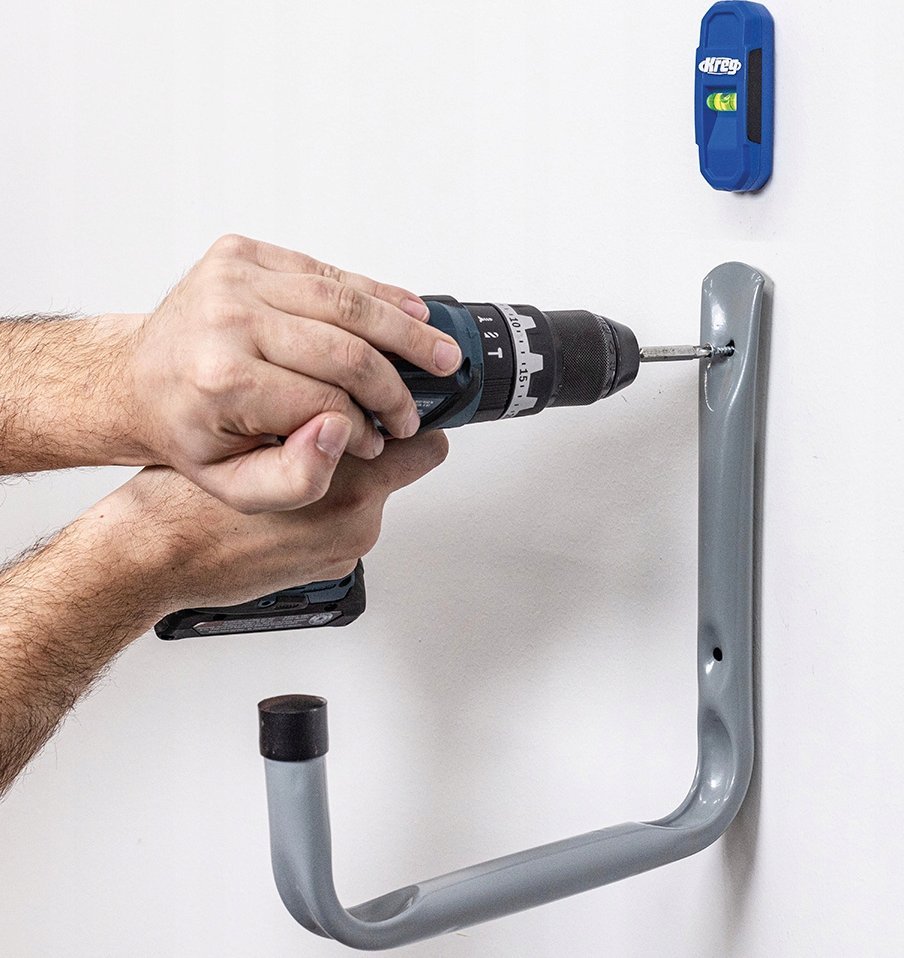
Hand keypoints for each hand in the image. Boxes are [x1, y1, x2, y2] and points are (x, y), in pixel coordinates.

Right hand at [85, 430, 448, 611]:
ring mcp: (346, 550)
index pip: (428, 445)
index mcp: (351, 481)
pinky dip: (331, 510)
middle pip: (402, 469)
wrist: (159, 554)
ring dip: (349, 477)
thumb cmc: (195, 494)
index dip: (414, 421)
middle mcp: (358, 520)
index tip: (397, 407)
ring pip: (374, 495)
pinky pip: (349, 525)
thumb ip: (323, 416)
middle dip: (377, 446)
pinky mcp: (333, 569)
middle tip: (336, 428)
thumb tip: (364, 398)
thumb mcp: (261, 431)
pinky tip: (291, 502)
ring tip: (299, 463)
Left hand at [127, 234, 461, 513]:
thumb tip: (344, 434)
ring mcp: (234, 278)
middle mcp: (227, 319)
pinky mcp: (244, 253)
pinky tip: (406, 310)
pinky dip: (374, 292)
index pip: (327, 402)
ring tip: (439, 351)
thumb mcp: (234, 487)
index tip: (380, 440)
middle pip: (346, 348)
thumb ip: (297, 479)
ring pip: (346, 301)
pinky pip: (327, 271)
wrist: (138, 379)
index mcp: (222, 379)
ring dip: (402, 329)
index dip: (367, 427)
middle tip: (418, 404)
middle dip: (395, 383)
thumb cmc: (188, 430)